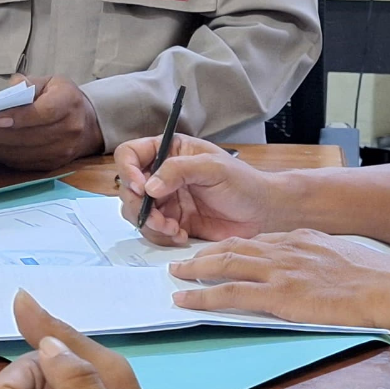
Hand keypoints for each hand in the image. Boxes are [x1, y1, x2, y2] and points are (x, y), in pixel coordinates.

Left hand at [0, 76, 99, 169]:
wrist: (88, 124)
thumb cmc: (63, 99)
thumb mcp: (50, 82)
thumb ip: (28, 83)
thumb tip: (8, 90)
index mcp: (69, 103)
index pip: (44, 112)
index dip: (21, 117)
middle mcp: (69, 129)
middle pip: (29, 137)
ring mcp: (62, 150)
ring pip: (24, 153)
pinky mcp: (53, 164)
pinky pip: (24, 163)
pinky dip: (2, 156)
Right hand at [114, 133, 283, 244]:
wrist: (262, 214)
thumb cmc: (244, 183)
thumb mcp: (213, 168)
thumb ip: (178, 170)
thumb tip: (150, 186)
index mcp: (169, 152)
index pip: (130, 154)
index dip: (128, 171)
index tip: (142, 188)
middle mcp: (162, 175)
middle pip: (128, 188)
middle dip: (140, 206)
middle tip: (159, 217)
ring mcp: (166, 200)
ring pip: (136, 212)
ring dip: (151, 224)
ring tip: (174, 228)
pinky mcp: (172, 222)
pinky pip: (152, 232)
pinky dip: (162, 237)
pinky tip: (182, 235)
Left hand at [169, 230, 389, 330]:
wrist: (385, 291)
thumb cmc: (374, 280)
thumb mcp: (342, 256)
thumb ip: (319, 257)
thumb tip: (312, 267)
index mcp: (300, 239)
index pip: (257, 241)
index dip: (232, 247)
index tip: (216, 252)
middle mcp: (284, 249)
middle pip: (234, 248)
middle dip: (205, 254)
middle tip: (184, 261)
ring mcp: (278, 271)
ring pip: (225, 265)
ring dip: (196, 271)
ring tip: (176, 275)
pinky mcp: (277, 295)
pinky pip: (229, 294)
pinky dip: (202, 296)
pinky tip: (184, 299)